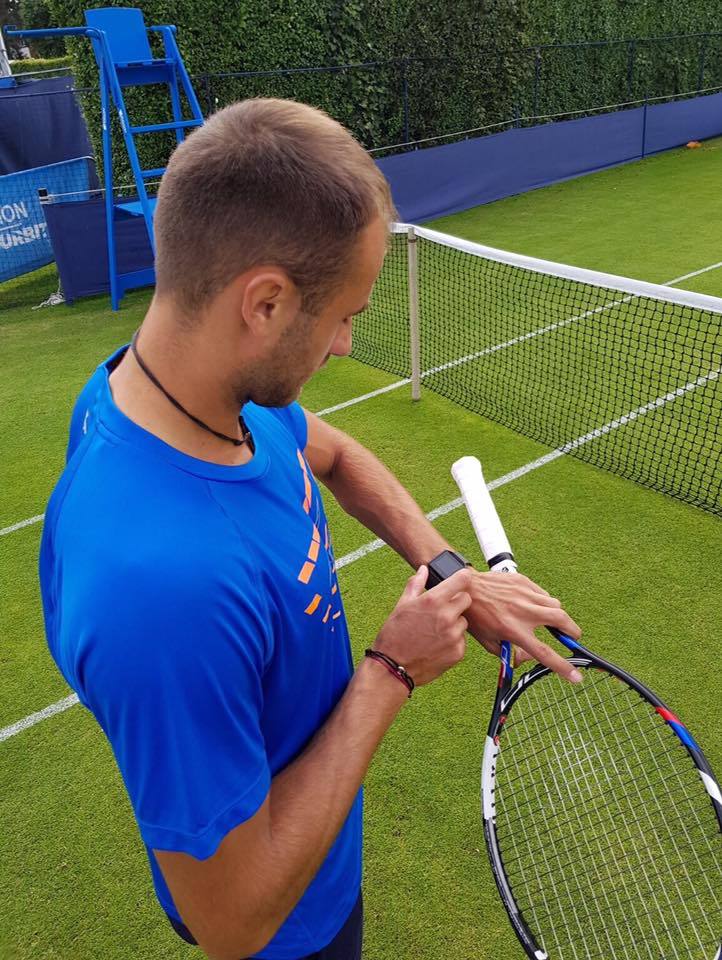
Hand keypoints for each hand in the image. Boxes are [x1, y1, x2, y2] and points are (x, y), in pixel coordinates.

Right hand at [374, 566, 471, 686]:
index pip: (462, 579)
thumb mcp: (402, 605)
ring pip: (464, 621)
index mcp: (433, 600)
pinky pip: (462, 640)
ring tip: (435, 630)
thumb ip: (415, 584)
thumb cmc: (394, 634)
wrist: (393, 667)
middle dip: (457, 601)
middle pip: (466, 599)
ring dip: (454, 623)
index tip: (460, 579)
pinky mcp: (458, 652)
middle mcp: (447, 616)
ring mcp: (454, 635)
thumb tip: (423, 569)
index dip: (462, 578)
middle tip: (441, 609)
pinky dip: (453, 640)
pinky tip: (436, 644)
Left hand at [464, 570, 582, 682]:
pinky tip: (533, 605)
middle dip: (573, 631)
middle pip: (561, 621)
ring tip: (547, 620)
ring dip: (557, 616)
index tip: (576, 677)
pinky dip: (543, 602)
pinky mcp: (523, 581)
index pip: (544, 653)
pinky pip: (543, 594)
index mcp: (513, 630)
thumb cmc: (475, 617)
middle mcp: (522, 612)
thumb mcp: (489, 642)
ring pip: (555, 605)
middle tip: (573, 637)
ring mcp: (524, 594)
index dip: (562, 667)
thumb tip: (526, 659)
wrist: (464, 588)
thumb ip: (510, 654)